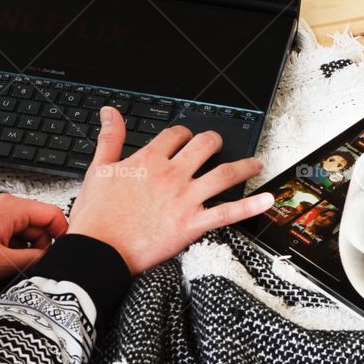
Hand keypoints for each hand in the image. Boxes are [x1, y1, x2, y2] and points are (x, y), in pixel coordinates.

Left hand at [0, 192, 67, 291]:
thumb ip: (34, 259)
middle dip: (39, 246)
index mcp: (10, 207)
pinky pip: (5, 234)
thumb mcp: (2, 262)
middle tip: (32, 266)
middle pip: (37, 223)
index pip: (52, 213)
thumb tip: (53, 260)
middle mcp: (0, 204)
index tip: (63, 252)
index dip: (62, 234)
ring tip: (10, 267)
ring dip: (22, 249)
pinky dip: (8, 248)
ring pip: (21, 231)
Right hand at [66, 106, 274, 276]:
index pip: (175, 135)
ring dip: (244, 166)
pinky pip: (227, 213)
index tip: (184, 139)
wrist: (99, 250)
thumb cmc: (96, 215)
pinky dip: (250, 207)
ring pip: (223, 174)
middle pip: (204, 146)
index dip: (182, 134)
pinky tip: (267, 200)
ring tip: (256, 164)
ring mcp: (184, 199)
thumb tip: (110, 112)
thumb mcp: (98, 169)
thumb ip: (110, 138)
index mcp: (149, 160)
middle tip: (220, 145)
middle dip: (215, 141)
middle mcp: (171, 175)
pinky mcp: (191, 224)